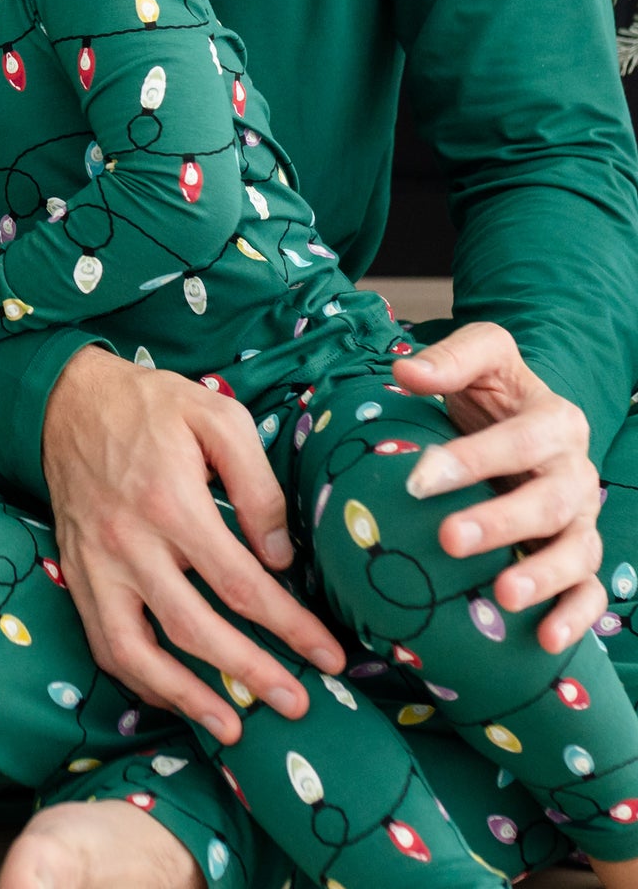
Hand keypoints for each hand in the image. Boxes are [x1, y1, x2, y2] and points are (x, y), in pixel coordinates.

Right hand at [44, 346, 345, 744]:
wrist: (65, 399)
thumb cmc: (150, 405)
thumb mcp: (216, 417)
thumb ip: (256, 485)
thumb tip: (280, 558)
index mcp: (170, 502)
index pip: (240, 584)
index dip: (289, 626)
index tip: (327, 655)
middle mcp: (128, 542)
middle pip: (195, 628)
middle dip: (252, 673)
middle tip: (297, 704)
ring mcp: (95, 563)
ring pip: (137, 650)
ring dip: (186, 697)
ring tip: (232, 727)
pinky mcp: (75, 572)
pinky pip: (102, 640)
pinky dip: (137, 678)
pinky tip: (172, 696)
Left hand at [396, 322, 603, 651]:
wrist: (519, 421)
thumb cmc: (493, 392)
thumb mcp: (481, 358)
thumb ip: (450, 359)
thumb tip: (406, 372)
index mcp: (556, 422)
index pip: (519, 441)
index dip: (472, 461)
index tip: (418, 479)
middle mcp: (575, 474)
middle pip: (550, 502)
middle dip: (501, 523)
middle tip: (450, 538)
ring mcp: (583, 520)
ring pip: (577, 552)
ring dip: (542, 577)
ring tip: (503, 595)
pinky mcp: (580, 557)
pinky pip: (591, 593)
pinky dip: (575, 617)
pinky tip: (547, 640)